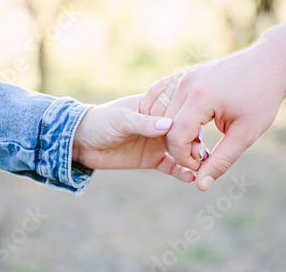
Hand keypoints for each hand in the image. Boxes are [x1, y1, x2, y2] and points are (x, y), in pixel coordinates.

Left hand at [72, 95, 196, 182]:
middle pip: (184, 133)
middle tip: (203, 155)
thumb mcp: (121, 119)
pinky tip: (190, 178)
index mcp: (154, 107)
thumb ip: (143, 123)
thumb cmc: (100, 122)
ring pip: (182, 150)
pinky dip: (181, 172)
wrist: (82, 142)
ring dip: (192, 159)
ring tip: (202, 168)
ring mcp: (157, 142)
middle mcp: (160, 124)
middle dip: (195, 143)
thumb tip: (168, 125)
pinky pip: (171, 166)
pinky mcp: (152, 159)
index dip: (190, 123)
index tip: (198, 134)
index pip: (178, 113)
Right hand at [139, 40, 285, 190]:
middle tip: (203, 152)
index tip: (202, 163)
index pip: (175, 136)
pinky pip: (163, 98)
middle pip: (165, 126)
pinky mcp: (184, 74)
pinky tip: (185, 125)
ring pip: (160, 112)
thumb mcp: (245, 134)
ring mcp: (183, 76)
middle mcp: (186, 84)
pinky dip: (166, 115)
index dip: (184, 157)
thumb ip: (221, 161)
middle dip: (178, 146)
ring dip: (172, 131)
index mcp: (200, 98)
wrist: (268, 64)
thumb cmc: (261, 98)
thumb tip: (201, 186)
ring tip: (198, 138)